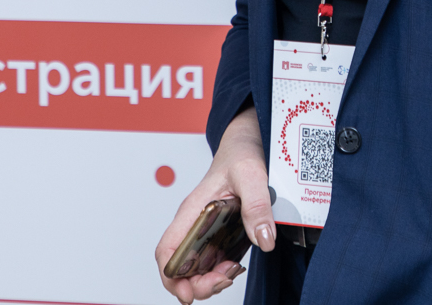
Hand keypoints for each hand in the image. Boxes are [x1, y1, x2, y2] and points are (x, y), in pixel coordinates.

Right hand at [155, 106, 274, 302]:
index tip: (187, 293)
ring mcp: (205, 230)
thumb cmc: (240, 153)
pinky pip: (211, 260)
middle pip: (180, 266)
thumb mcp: (251, 174)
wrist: (248, 142)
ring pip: (195, 267)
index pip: (167, 249)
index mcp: (192, 209)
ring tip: (231, 271)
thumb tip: (264, 240)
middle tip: (224, 279)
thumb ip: (256, 206)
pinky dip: (220, 271)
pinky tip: (235, 265)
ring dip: (210, 278)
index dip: (171, 276)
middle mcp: (194, 222)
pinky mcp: (219, 233)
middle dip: (197, 283)